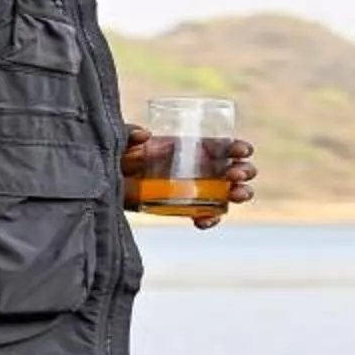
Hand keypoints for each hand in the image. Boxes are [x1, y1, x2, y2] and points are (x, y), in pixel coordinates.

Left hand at [122, 129, 259, 227]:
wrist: (110, 182)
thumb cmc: (120, 155)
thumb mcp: (122, 140)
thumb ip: (129, 133)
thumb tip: (145, 135)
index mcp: (193, 147)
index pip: (224, 146)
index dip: (238, 148)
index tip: (241, 151)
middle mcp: (200, 168)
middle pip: (234, 170)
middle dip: (244, 171)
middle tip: (235, 175)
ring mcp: (195, 190)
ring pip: (228, 193)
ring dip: (238, 194)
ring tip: (235, 195)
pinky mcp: (184, 209)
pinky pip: (205, 216)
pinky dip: (210, 220)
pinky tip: (204, 221)